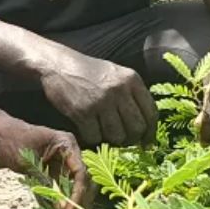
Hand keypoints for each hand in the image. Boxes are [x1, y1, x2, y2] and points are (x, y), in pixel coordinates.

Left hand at [0, 116, 93, 208]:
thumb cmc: (11, 140)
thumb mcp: (28, 162)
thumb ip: (45, 182)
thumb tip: (61, 207)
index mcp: (66, 144)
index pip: (80, 172)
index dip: (77, 193)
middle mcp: (68, 154)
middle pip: (80, 183)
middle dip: (75, 203)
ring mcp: (60, 164)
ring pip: (69, 190)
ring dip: (64, 208)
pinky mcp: (50, 173)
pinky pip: (56, 191)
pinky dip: (52, 205)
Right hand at [40, 53, 157, 147]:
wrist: (58, 64)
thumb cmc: (88, 71)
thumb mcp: (115, 74)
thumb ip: (131, 94)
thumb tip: (144, 126)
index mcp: (131, 79)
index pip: (151, 113)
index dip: (150, 133)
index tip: (146, 144)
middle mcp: (119, 89)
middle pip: (136, 128)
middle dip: (130, 140)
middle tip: (122, 141)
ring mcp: (101, 101)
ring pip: (117, 136)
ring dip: (110, 140)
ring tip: (103, 133)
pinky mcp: (83, 111)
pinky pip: (95, 136)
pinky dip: (92, 138)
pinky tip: (88, 130)